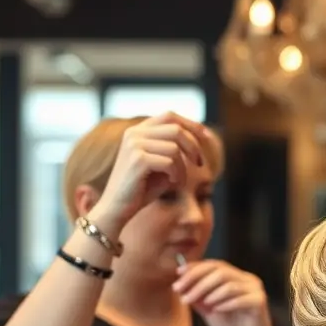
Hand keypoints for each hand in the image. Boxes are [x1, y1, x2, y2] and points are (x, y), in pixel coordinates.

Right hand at [92, 112, 208, 230]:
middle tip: (200, 164)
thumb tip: (200, 135)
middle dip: (193, 146)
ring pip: (175, 147)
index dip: (192, 125)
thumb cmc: (141, 190)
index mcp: (138, 130)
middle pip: (176, 128)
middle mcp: (134, 133)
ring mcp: (134, 144)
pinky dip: (177, 174)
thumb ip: (174, 150)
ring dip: (184, 167)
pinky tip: (172, 183)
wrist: (117, 209)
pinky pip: (170, 161)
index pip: (170, 116)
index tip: (207, 137)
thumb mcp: (161, 165)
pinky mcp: (138, 159)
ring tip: (179, 180)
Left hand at [173, 260, 273, 325]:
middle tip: (180, 291)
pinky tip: (215, 310)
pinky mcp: (260, 302)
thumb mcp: (209, 310)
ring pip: (229, 284)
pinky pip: (240, 298)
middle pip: (220, 271)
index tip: (178, 273)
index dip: (195, 267)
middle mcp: (247, 279)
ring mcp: (255, 289)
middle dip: (196, 280)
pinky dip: (225, 304)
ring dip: (208, 292)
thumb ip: (198, 298)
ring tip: (196, 303)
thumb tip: (180, 286)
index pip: (214, 265)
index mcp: (236, 277)